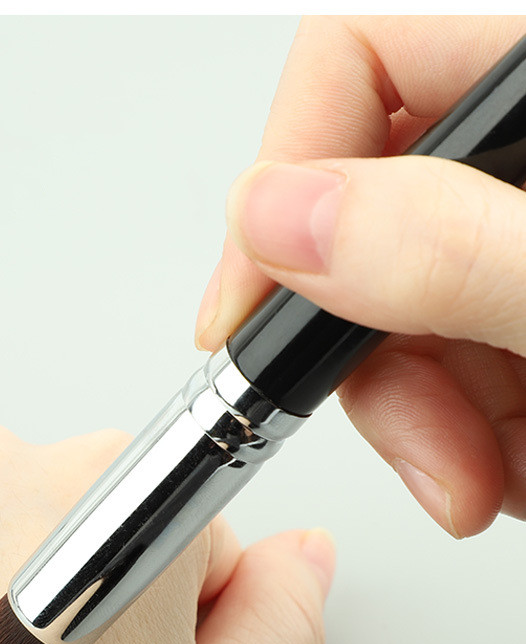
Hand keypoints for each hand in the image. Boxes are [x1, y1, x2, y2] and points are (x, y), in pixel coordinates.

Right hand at [195, 16, 525, 538]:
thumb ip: (448, 249)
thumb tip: (276, 216)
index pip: (358, 58)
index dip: (282, 180)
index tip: (251, 307)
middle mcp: (522, 171)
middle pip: (363, 219)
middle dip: (374, 359)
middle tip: (426, 447)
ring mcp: (517, 243)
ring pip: (396, 312)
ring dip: (424, 420)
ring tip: (492, 479)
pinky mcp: (518, 311)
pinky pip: (444, 361)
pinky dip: (462, 435)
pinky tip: (515, 467)